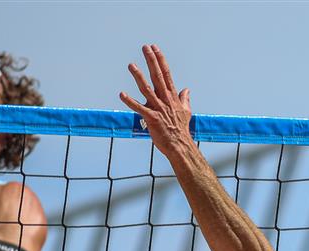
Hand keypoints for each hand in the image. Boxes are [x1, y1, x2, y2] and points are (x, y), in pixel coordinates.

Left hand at [120, 44, 193, 158]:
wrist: (180, 146)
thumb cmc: (181, 130)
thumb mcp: (187, 112)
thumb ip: (185, 99)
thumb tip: (187, 90)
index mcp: (172, 96)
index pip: (166, 73)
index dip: (160, 60)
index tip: (155, 48)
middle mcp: (165, 100)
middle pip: (157, 76)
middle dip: (151, 61)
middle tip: (145, 47)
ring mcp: (158, 108)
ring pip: (146, 89)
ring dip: (138, 76)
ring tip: (131, 65)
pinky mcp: (151, 119)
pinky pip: (138, 108)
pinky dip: (130, 101)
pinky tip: (121, 94)